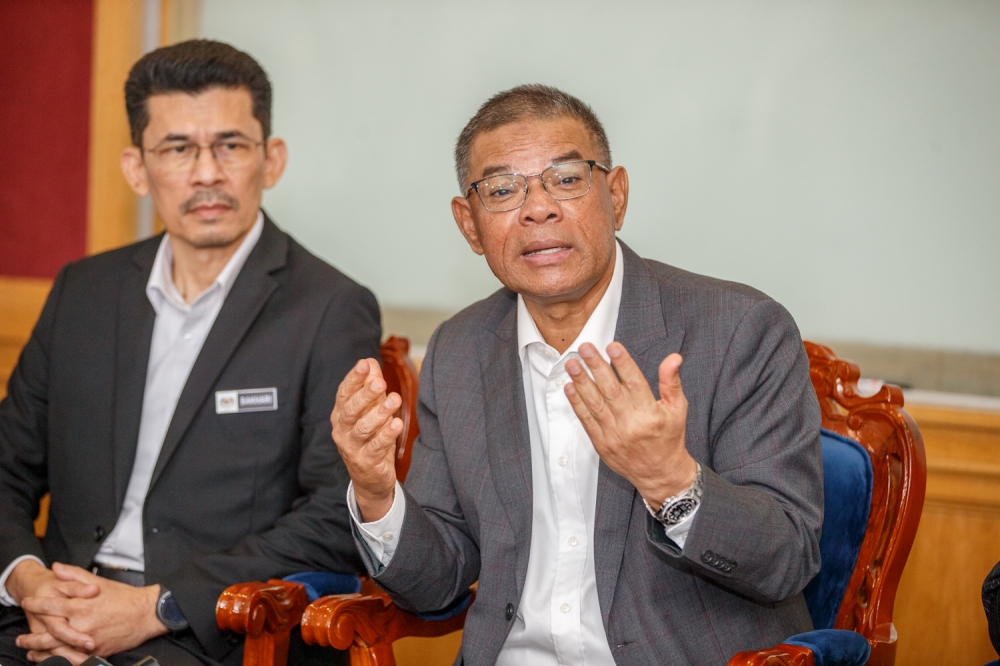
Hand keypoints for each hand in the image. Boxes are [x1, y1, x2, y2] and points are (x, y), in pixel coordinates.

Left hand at [18, 563, 166, 658]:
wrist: (147, 614)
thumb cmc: (126, 598)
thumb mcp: (99, 582)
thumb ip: (75, 575)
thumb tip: (56, 568)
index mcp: (81, 606)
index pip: (50, 607)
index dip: (35, 605)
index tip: (28, 603)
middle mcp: (82, 625)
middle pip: (48, 634)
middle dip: (31, 638)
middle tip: (22, 638)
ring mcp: (89, 641)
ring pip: (57, 650)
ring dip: (41, 653)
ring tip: (32, 653)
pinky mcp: (97, 652)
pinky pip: (73, 658)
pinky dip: (60, 660)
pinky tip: (54, 659)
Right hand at [331, 358, 402, 521]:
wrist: (370, 478)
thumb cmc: (370, 438)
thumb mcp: (371, 410)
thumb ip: (370, 386)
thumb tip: (370, 361)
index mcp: (341, 414)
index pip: (344, 393)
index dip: (353, 378)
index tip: (364, 364)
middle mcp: (342, 430)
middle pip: (351, 410)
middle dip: (365, 395)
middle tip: (380, 382)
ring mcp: (352, 448)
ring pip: (363, 428)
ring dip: (379, 413)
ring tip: (395, 400)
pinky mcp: (366, 462)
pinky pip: (376, 447)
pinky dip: (387, 435)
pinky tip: (397, 423)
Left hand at [564, 342, 697, 505]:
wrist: (660, 474)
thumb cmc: (669, 438)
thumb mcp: (678, 409)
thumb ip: (671, 382)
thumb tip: (673, 358)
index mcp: (651, 414)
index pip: (635, 383)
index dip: (623, 364)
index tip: (612, 347)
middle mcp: (631, 425)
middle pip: (611, 391)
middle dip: (596, 367)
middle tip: (585, 348)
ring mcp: (614, 435)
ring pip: (595, 404)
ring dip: (581, 382)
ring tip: (572, 364)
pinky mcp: (601, 444)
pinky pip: (586, 421)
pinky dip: (577, 404)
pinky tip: (570, 387)